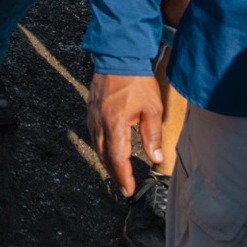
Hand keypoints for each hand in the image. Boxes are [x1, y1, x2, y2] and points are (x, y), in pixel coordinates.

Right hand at [85, 72, 163, 196]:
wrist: (118, 55)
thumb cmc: (137, 81)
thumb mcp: (152, 109)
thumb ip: (152, 135)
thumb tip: (156, 158)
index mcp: (115, 124)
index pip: (118, 159)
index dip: (124, 177)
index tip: (128, 191)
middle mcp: (99, 122)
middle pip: (104, 155)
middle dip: (114, 173)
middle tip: (123, 186)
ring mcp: (92, 114)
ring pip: (96, 145)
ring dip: (106, 160)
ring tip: (117, 171)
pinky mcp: (90, 107)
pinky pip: (93, 132)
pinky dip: (101, 145)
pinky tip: (108, 147)